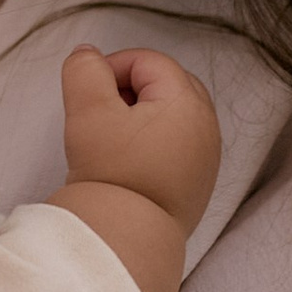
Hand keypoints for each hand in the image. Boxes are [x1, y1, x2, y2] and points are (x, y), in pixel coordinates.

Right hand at [58, 45, 221, 230]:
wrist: (129, 235)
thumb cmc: (111, 172)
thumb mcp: (87, 110)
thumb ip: (84, 70)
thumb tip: (88, 55)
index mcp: (186, 101)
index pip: (148, 60)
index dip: (112, 67)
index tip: (89, 95)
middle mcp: (206, 124)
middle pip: (166, 83)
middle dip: (131, 89)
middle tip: (103, 113)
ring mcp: (207, 155)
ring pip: (173, 114)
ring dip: (142, 115)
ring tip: (114, 139)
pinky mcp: (200, 181)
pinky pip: (178, 144)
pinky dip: (154, 141)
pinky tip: (130, 162)